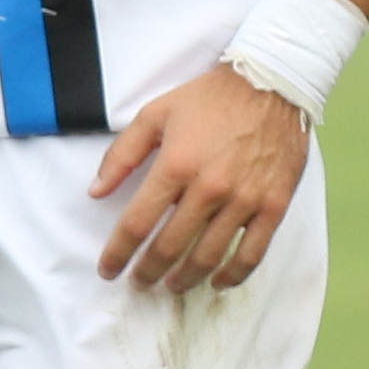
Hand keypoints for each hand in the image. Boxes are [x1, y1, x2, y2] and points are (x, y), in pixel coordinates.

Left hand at [91, 64, 310, 292]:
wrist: (272, 83)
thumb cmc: (211, 97)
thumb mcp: (156, 113)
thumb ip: (122, 154)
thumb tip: (96, 192)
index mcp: (176, 165)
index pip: (137, 224)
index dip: (118, 253)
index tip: (108, 269)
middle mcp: (209, 188)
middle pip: (170, 248)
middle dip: (148, 272)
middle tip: (139, 282)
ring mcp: (244, 200)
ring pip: (208, 257)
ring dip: (184, 278)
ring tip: (172, 284)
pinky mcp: (273, 205)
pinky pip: (252, 253)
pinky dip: (232, 275)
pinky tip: (217, 282)